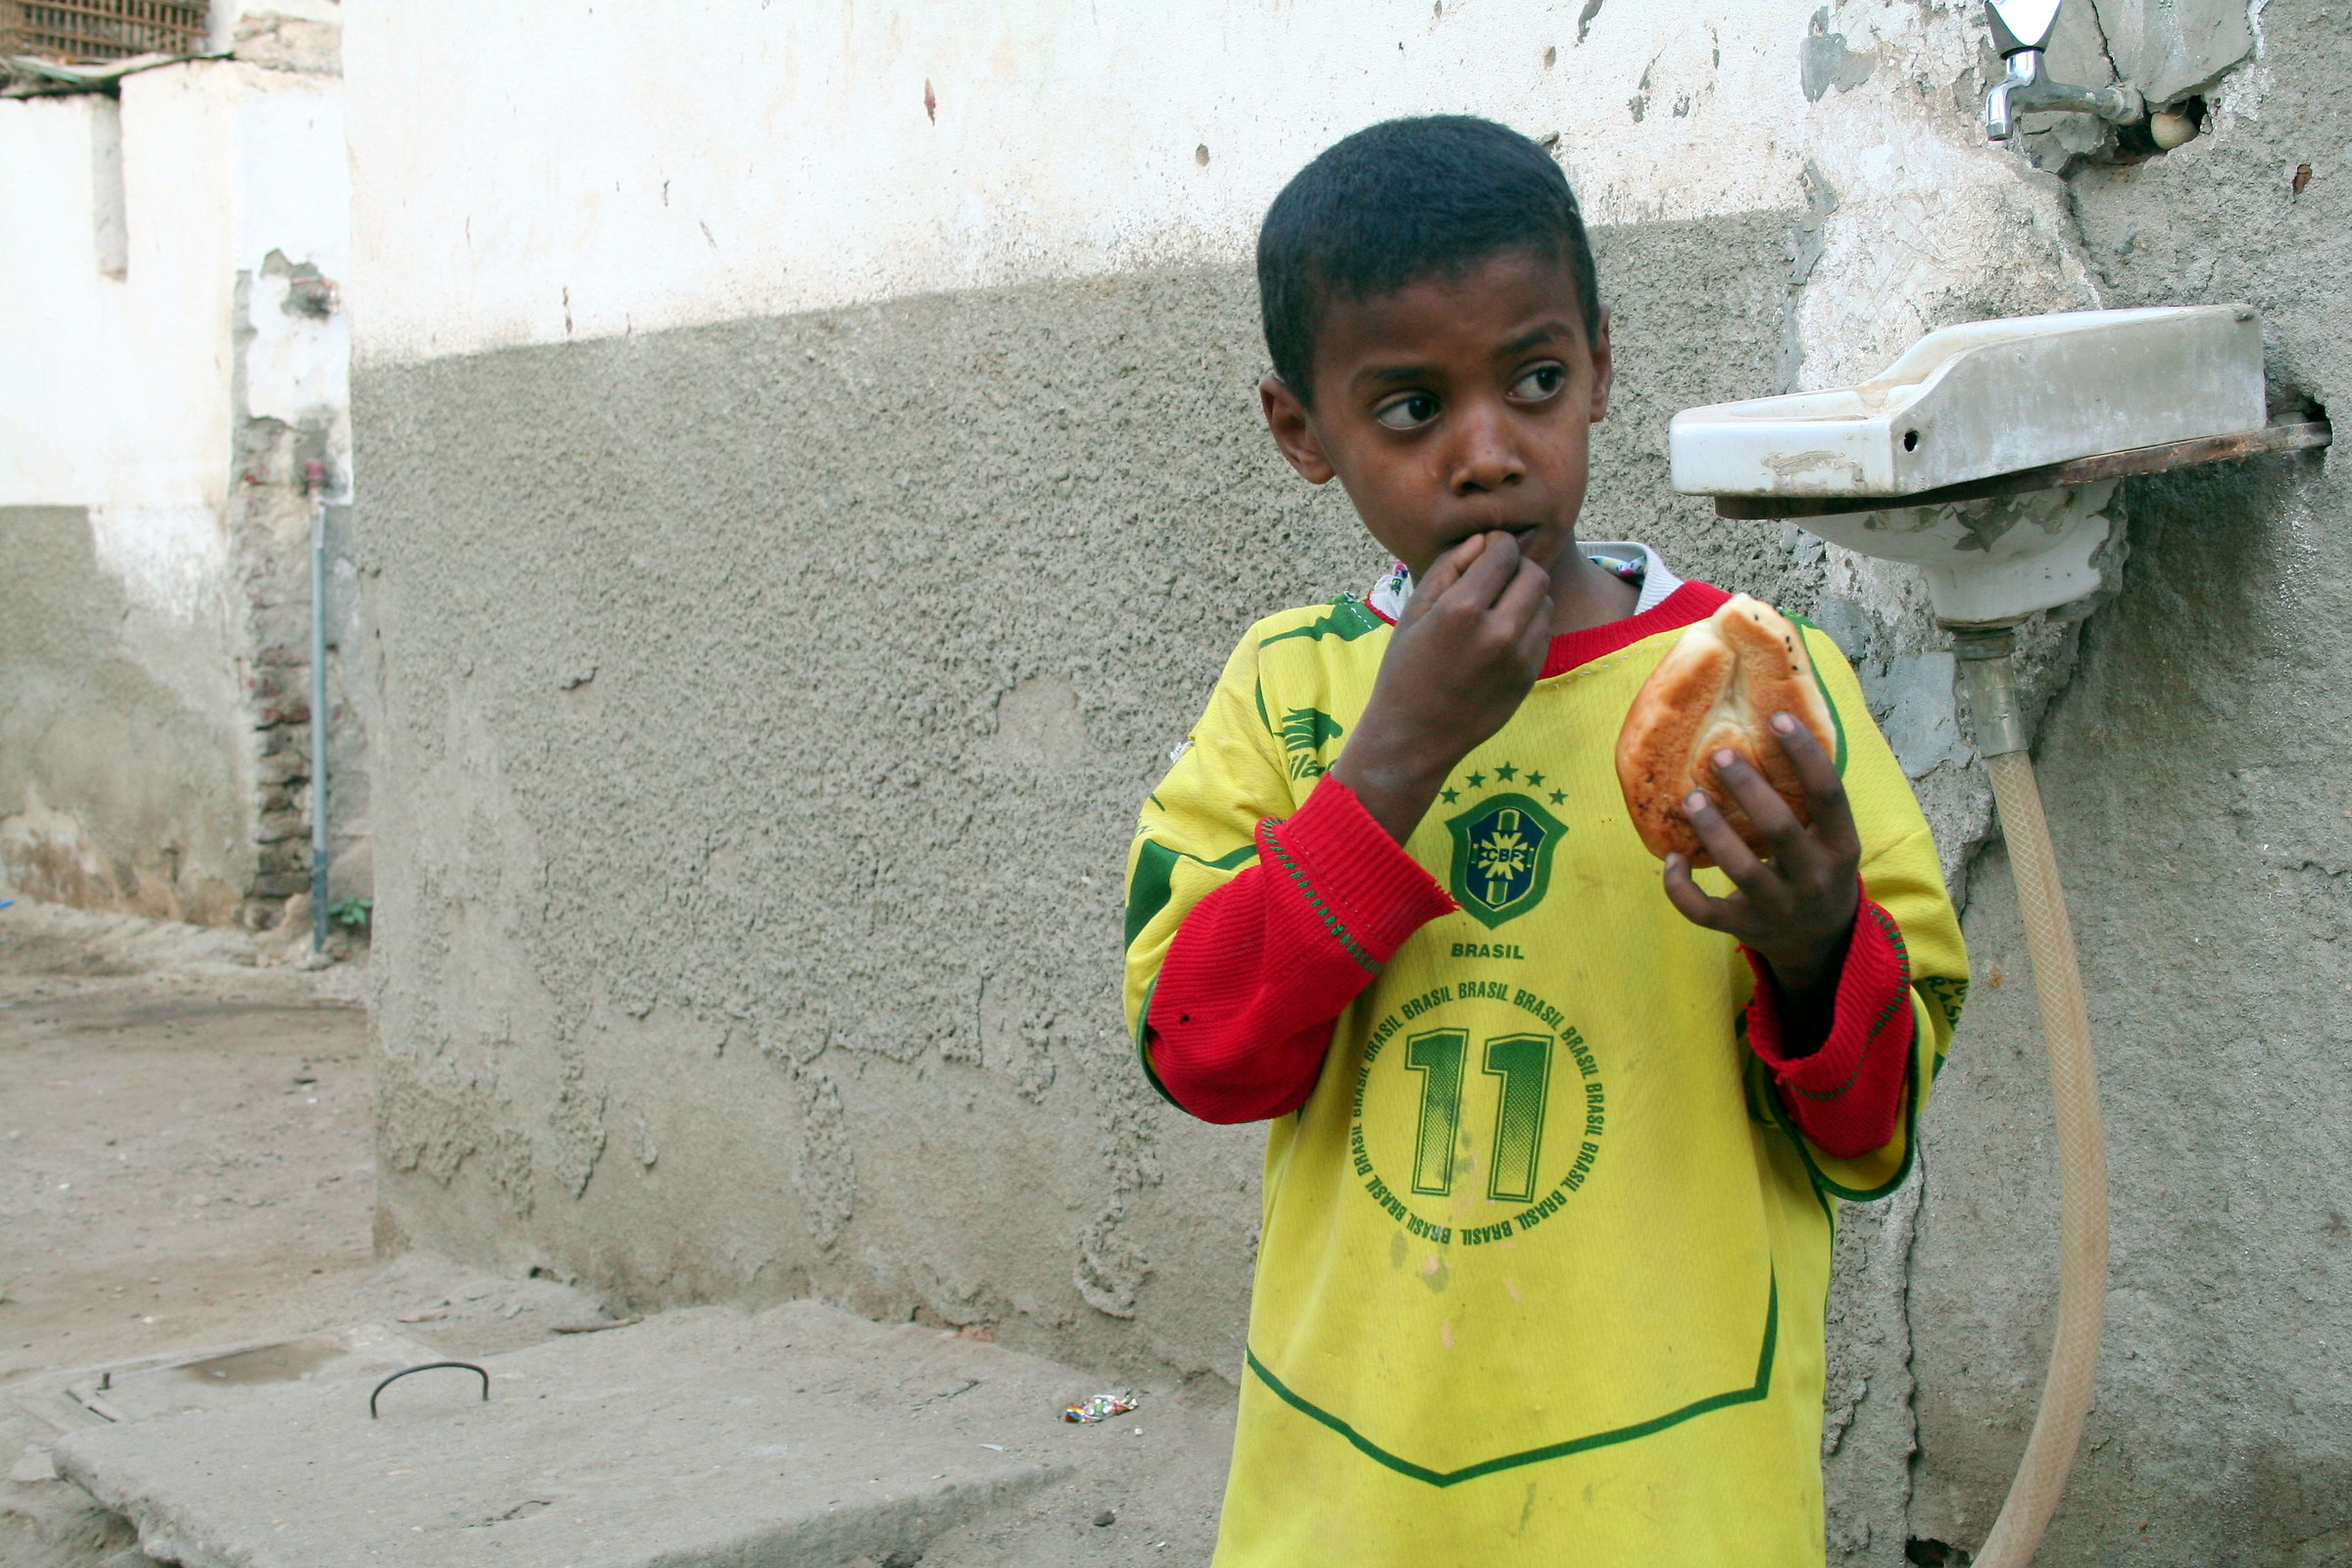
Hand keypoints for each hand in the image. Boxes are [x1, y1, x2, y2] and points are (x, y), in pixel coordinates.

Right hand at [1330, 532, 1551, 842]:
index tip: (1486, 552)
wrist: (1415, 735)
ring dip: (1526, 597)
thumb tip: (1484, 540)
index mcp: (1461, 610)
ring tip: (1496, 610)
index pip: (1504, 553)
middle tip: (1495, 579)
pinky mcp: (1529, 677)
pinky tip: (1501, 636)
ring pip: (1545, 602)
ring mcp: (1518, 658)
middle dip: (1517, 568)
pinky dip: (1529, 625)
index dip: (1497, 545)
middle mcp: (1497, 632)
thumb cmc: (1405, 669)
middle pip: (1534, 573)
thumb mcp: (1414, 611)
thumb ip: (1450, 567)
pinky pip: (1544, 633)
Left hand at [1661, 714, 1859, 997]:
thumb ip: (1809, 801)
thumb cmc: (1818, 869)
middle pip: (1780, 829)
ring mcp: (1779, 907)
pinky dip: (1680, 888)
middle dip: (1747, 788)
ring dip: (1712, 831)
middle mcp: (1814, 878)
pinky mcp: (1745, 927)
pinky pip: (1704, 911)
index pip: (1829, 794)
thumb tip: (1771, 726)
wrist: (1821, 941)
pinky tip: (1671, 859)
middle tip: (1718, 755)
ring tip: (1690, 799)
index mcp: (1840, 847)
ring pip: (1740, 869)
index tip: (1777, 718)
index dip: (1805, 755)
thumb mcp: (1831, 839)